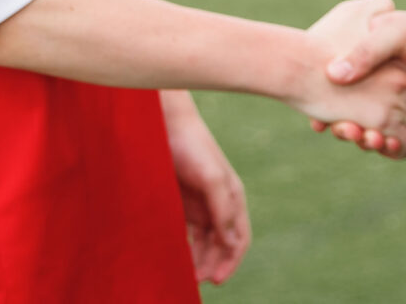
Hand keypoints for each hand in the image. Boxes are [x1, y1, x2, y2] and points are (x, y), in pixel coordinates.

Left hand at [160, 91, 248, 286]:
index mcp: (233, 198)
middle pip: (220, 245)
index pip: (239, 239)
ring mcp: (200, 205)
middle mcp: (219, 204)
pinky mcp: (181, 203)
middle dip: (212, 265)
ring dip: (198, 260)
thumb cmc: (193, 147)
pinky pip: (186, 233)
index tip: (216, 280)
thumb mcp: (212, 178)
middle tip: (195, 281)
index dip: (231, 261)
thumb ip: (222, 210)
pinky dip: (184, 248)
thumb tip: (229, 243)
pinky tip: (176, 258)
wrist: (166, 125)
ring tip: (185, 275)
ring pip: (203, 242)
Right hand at [292, 0, 405, 157]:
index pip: (343, 96)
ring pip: (376, 135)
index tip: (320, 117)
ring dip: (368, 141)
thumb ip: (367, 50)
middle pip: (356, 119)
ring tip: (365, 136)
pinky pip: (399, 145)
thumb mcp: (395, 33)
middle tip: (342, 128)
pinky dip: (391, 149)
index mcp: (375, 70)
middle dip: (347, 128)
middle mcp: (386, 91)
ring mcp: (402, 110)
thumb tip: (334, 73)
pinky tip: (385, 144)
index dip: (330, 108)